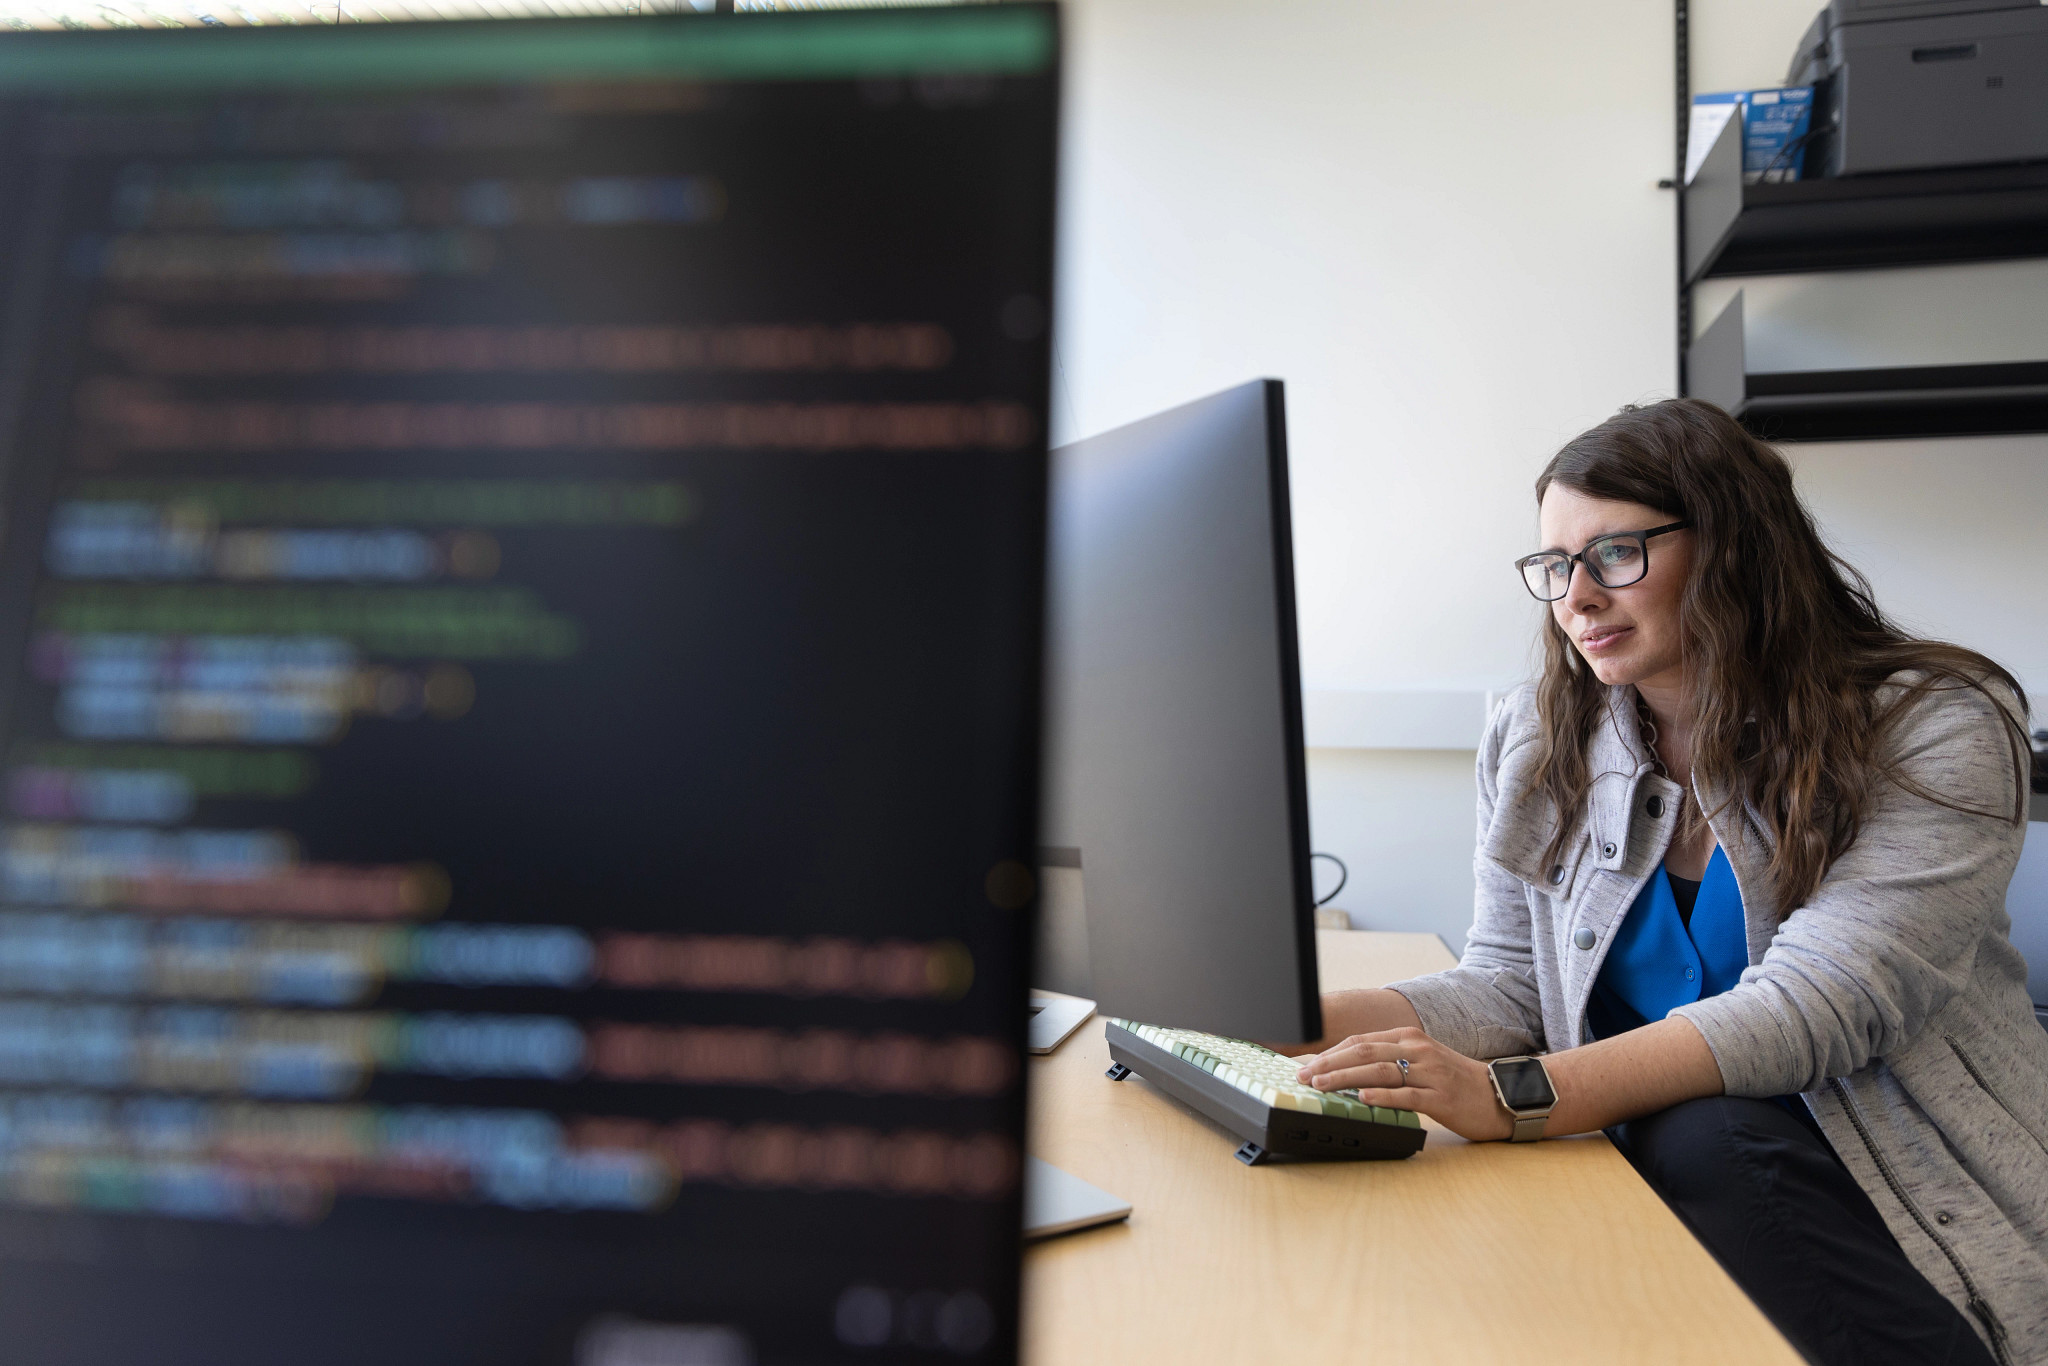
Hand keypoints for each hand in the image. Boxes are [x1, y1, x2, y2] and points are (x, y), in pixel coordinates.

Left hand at [1294, 1026, 1514, 1141]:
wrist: (1501, 1096)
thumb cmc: (1457, 1082)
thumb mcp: (1422, 1062)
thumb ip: (1390, 1062)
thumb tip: (1348, 1073)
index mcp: (1410, 1038)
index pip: (1360, 1042)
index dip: (1330, 1053)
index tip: (1306, 1064)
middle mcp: (1418, 1050)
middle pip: (1364, 1053)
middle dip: (1329, 1064)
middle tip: (1304, 1075)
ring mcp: (1430, 1073)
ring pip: (1380, 1071)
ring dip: (1345, 1078)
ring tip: (1321, 1085)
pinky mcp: (1441, 1098)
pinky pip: (1407, 1095)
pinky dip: (1382, 1096)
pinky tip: (1363, 1099)